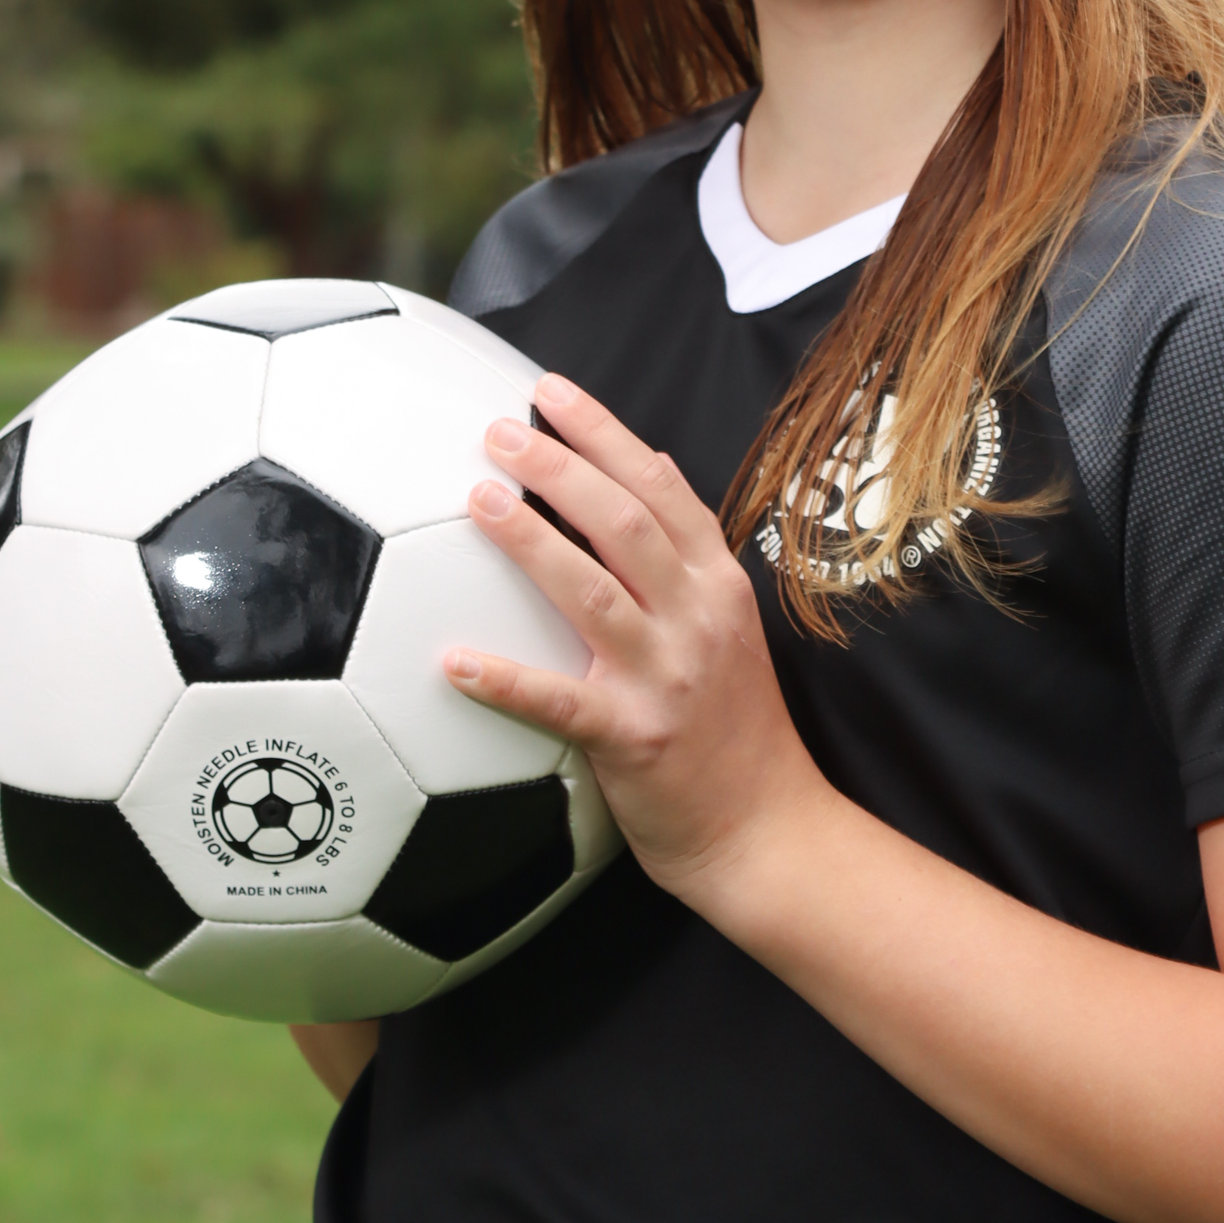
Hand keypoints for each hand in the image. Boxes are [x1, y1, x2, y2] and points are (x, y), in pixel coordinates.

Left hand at [445, 374, 830, 905]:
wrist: (768, 830)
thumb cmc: (737, 729)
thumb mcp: (731, 623)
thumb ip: (690, 551)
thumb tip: (651, 463)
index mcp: (717, 585)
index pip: (661, 488)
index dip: (604, 434)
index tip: (552, 391)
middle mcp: (697, 619)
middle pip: (625, 522)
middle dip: (561, 467)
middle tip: (499, 431)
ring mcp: (667, 676)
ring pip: (593, 591)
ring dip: (532, 540)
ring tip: (479, 499)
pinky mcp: (634, 738)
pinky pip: (560, 702)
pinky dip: (505, 680)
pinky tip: (454, 661)